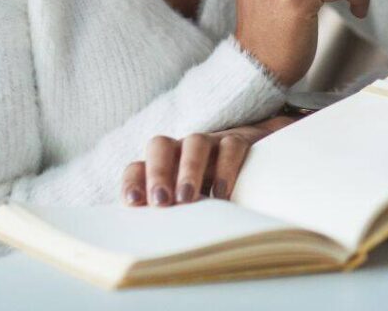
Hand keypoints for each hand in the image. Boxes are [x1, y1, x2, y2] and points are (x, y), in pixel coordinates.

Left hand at [122, 116, 296, 206]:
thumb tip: (160, 245)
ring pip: (195, 142)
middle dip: (157, 172)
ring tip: (188, 199)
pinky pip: (230, 146)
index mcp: (164, 167)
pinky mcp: (238, 141)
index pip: (137, 166)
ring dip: (189, 169)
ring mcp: (210, 143)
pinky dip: (225, 168)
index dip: (133, 181)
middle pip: (160, 146)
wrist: (254, 157)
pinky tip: (222, 193)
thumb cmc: (211, 190)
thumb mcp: (189, 205)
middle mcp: (182, 151)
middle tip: (161, 201)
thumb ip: (174, 216)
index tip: (133, 203)